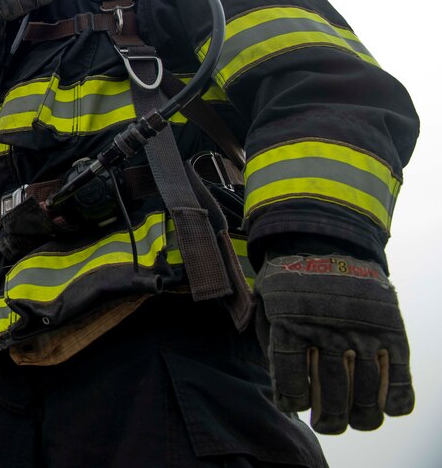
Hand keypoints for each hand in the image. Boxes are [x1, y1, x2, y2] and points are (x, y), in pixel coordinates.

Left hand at [254, 254, 413, 432]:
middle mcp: (328, 334)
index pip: (292, 384)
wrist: (326, 238)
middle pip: (332, 396)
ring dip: (361, 417)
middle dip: (330, 420)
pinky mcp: (391, 330)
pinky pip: (398, 377)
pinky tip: (388, 409)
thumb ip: (268, 339)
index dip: (293, 402)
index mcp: (290, 328)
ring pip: (366, 395)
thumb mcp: (264, 302)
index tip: (294, 406)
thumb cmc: (289, 275)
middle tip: (327, 425)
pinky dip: (397, 400)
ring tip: (354, 422)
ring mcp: (362, 333)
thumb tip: (278, 378)